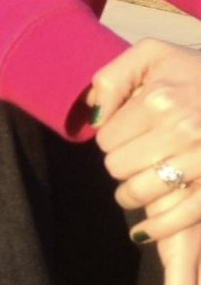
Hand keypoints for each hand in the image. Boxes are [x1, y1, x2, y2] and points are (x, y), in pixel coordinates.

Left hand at [89, 39, 200, 240]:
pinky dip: (158, 227)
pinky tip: (143, 230)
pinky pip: (183, 215)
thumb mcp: (151, 54)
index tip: (124, 134)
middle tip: (134, 157)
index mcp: (160, 99)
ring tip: (136, 186)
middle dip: (120, 165)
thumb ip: (112, 78)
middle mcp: (182, 129)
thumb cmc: (195, 70)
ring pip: (142, 192)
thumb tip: (94, 117)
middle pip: (119, 167)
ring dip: (132, 193)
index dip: (110, 139)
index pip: (106, 139)